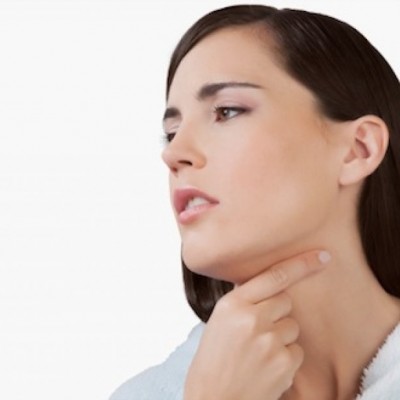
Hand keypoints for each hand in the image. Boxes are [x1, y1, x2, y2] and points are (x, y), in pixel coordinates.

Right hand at [184, 250, 329, 399]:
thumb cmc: (213, 360)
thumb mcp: (219, 321)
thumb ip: (243, 302)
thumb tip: (270, 286)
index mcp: (232, 304)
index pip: (274, 276)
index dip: (301, 264)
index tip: (323, 256)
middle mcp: (252, 318)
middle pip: (285, 301)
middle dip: (277, 311)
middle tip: (259, 330)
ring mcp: (269, 341)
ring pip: (292, 326)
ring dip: (281, 337)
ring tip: (258, 353)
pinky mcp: (283, 363)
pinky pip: (296, 350)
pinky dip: (285, 358)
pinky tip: (266, 368)